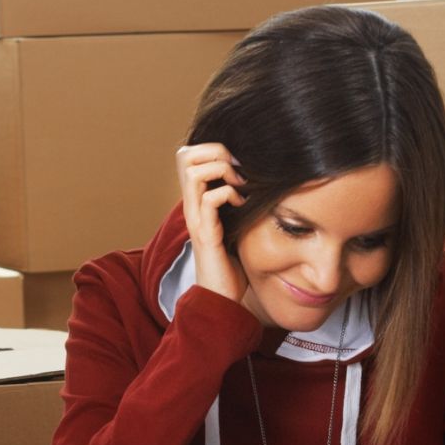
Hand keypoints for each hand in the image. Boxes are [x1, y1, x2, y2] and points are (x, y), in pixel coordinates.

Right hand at [175, 142, 249, 303]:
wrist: (222, 297)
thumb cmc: (232, 262)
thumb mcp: (235, 222)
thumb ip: (237, 200)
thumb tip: (259, 177)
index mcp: (196, 200)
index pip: (187, 154)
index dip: (210, 147)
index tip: (236, 161)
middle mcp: (191, 206)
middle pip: (184, 155)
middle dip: (215, 152)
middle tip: (237, 168)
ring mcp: (195, 219)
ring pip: (193, 173)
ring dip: (221, 170)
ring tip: (240, 184)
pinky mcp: (206, 234)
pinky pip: (210, 200)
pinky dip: (228, 194)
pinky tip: (241, 204)